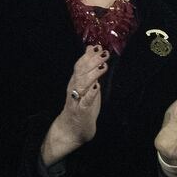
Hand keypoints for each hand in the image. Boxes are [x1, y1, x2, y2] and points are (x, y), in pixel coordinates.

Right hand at [40, 45, 107, 164]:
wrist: (71, 129)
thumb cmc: (80, 104)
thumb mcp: (85, 83)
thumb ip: (88, 67)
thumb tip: (91, 48)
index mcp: (75, 81)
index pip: (79, 65)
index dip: (88, 56)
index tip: (98, 47)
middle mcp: (74, 89)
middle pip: (80, 73)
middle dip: (92, 62)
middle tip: (104, 54)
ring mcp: (77, 100)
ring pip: (82, 85)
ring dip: (92, 75)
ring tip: (103, 67)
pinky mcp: (81, 111)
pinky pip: (85, 102)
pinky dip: (90, 94)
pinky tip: (96, 87)